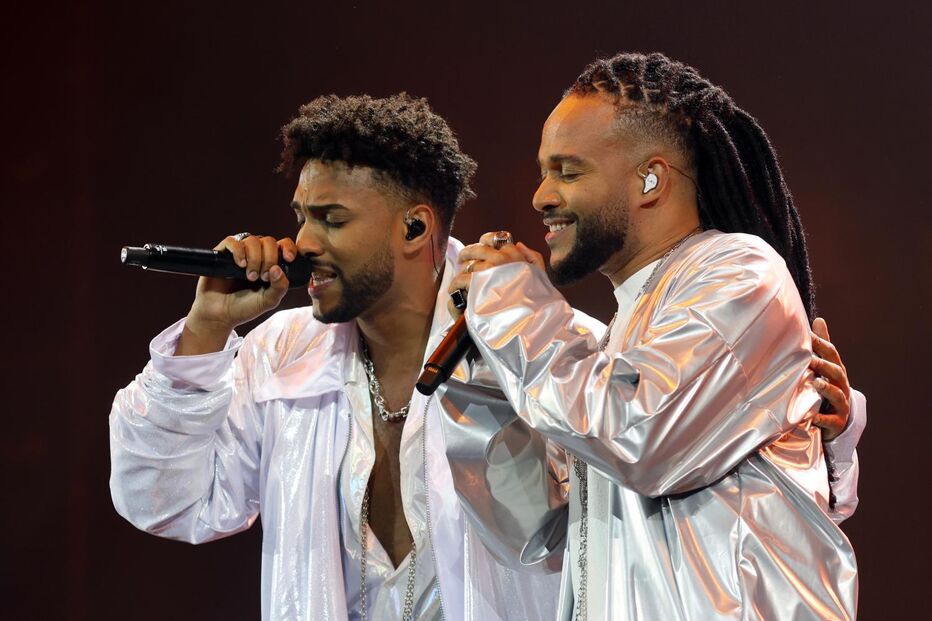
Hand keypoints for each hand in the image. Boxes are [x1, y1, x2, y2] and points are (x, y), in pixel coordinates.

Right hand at [177, 235, 296, 354]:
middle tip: (263, 278)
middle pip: (268, 241)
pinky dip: (239, 251)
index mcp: (270, 263)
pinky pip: (232, 241)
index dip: (288, 247)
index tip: (288, 259)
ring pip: (252, 240)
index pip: (283, 245)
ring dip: (255, 258)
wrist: (219, 314)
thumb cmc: (244, 307)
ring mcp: (239, 253)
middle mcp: (256, 255)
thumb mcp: (268, 300)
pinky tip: (240, 265)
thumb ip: (279, 287)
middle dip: (269, 258)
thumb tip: (278, 269)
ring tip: (250, 276)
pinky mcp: (222, 253)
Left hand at [447, 232, 544, 317]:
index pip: (496, 238)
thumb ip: (533, 258)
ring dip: (461, 269)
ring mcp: (489, 270)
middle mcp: (502, 258)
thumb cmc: (537, 303)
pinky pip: (461, 278)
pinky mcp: (478, 283)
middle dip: (468, 253)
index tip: (481, 250)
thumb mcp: (542, 277)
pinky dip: (456, 284)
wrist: (529, 322)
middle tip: (462, 259)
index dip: (486, 243)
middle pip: (477, 248)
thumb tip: (520, 244)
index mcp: (516, 255)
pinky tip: (455, 290)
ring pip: (468, 263)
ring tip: (459, 277)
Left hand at [809, 317, 850, 441]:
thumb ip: (822, 346)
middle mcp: (841, 386)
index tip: (808, 334)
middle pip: (836, 373)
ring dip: (826, 388)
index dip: (821, 344)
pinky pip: (830, 420)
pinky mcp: (837, 422)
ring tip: (815, 383)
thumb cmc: (826, 389)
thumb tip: (819, 319)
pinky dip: (821, 418)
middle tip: (809, 359)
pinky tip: (811, 417)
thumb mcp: (825, 367)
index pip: (832, 354)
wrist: (837, 422)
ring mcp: (841, 405)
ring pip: (837, 394)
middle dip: (824, 365)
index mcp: (837, 371)